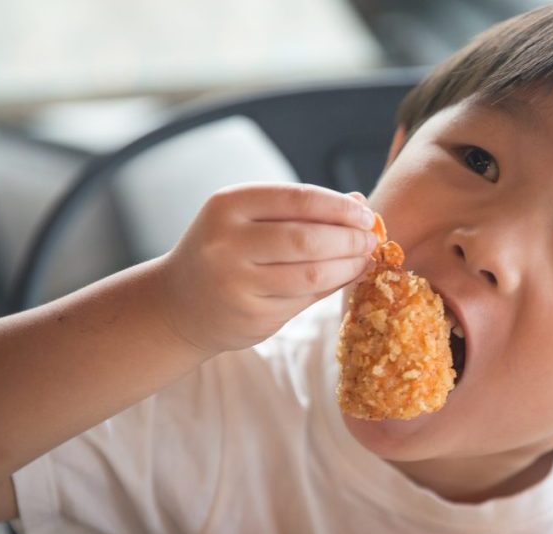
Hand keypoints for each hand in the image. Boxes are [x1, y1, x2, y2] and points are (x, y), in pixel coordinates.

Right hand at [159, 183, 376, 353]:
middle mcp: (227, 242)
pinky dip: (333, 287)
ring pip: (311, 274)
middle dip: (349, 239)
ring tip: (364, 259)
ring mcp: (237, 282)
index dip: (339, 207)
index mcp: (229, 204)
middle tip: (371, 239)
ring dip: (348, 267)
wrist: (181, 304)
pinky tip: (346, 277)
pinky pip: (305, 300)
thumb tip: (359, 202)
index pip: (298, 200)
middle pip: (307, 239)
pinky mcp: (251, 315)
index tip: (365, 213)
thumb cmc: (227, 251)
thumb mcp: (251, 219)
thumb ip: (301, 211)